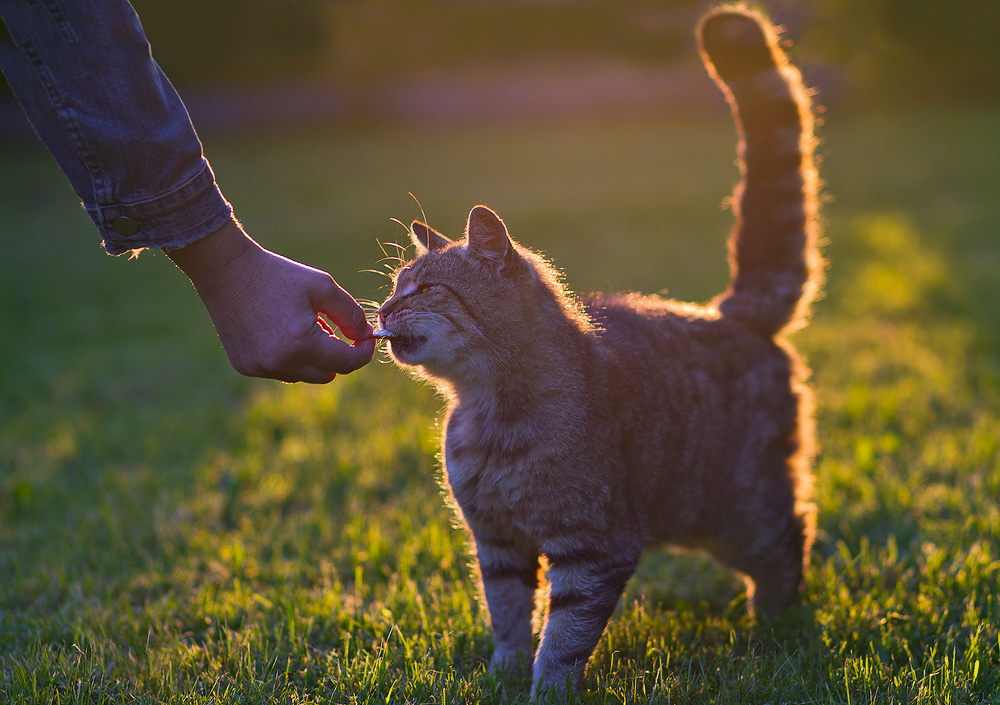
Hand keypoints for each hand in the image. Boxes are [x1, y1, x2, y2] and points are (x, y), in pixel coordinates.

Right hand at [166, 219, 375, 382]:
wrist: (226, 271)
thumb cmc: (277, 275)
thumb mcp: (323, 286)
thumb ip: (351, 314)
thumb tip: (366, 336)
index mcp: (302, 343)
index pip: (346, 364)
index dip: (362, 354)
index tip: (367, 341)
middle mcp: (280, 363)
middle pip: (328, 375)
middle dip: (337, 355)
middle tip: (330, 327)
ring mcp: (260, 368)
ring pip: (304, 376)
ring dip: (311, 358)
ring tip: (301, 325)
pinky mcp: (245, 367)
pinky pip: (280, 372)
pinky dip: (288, 358)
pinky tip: (279, 331)